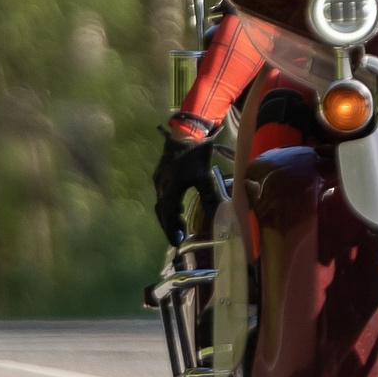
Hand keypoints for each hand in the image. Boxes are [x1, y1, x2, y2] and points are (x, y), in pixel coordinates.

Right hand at [152, 123, 219, 242]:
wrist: (185, 134)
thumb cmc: (196, 155)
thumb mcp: (205, 177)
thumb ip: (209, 197)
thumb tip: (218, 214)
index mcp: (171, 189)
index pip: (168, 215)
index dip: (172, 230)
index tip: (177, 242)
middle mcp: (162, 187)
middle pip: (162, 213)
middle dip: (169, 226)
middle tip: (178, 238)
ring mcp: (159, 181)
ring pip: (161, 204)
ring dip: (169, 217)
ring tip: (180, 226)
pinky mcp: (160, 176)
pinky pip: (162, 196)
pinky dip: (168, 206)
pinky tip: (178, 208)